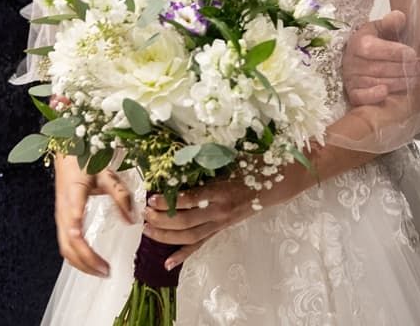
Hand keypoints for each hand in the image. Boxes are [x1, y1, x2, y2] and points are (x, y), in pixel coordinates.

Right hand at [54, 154, 133, 276]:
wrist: (67, 148)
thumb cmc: (86, 158)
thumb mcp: (106, 173)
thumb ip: (120, 195)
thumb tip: (133, 220)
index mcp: (73, 196)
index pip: (74, 226)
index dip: (81, 243)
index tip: (96, 258)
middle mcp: (63, 210)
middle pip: (68, 245)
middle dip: (86, 262)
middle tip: (107, 272)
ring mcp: (60, 215)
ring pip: (64, 247)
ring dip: (81, 263)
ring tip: (100, 271)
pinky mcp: (61, 217)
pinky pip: (64, 243)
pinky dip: (75, 256)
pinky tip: (88, 260)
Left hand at [143, 169, 305, 268]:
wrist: (274, 185)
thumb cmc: (250, 166)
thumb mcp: (229, 159)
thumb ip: (206, 159)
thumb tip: (177, 155)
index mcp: (221, 191)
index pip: (191, 200)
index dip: (171, 201)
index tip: (153, 196)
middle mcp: (220, 211)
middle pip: (186, 222)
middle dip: (162, 221)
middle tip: (145, 214)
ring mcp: (221, 223)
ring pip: (190, 236)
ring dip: (167, 236)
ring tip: (148, 230)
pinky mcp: (221, 229)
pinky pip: (201, 245)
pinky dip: (184, 254)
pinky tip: (168, 263)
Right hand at [342, 10, 419, 105]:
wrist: (355, 60)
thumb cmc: (371, 44)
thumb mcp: (378, 29)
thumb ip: (390, 23)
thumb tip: (400, 17)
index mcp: (359, 43)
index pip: (376, 49)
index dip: (396, 52)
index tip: (413, 54)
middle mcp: (353, 62)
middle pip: (380, 68)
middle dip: (405, 69)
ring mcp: (352, 79)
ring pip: (377, 82)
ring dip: (400, 82)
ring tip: (418, 79)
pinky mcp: (353, 93)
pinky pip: (361, 97)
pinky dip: (373, 96)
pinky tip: (386, 93)